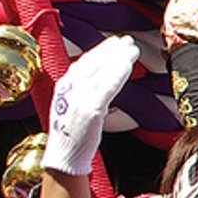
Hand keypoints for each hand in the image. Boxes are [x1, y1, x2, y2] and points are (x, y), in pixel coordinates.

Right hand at [41, 35, 138, 176]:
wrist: (65, 157)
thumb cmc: (73, 135)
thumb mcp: (73, 107)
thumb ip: (84, 92)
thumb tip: (100, 80)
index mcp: (64, 86)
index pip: (84, 62)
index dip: (100, 51)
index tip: (114, 42)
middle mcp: (70, 88)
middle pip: (94, 63)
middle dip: (112, 50)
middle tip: (127, 40)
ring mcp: (79, 98)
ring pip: (103, 71)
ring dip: (119, 58)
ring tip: (133, 49)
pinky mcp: (90, 109)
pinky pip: (107, 86)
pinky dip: (118, 73)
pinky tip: (128, 66)